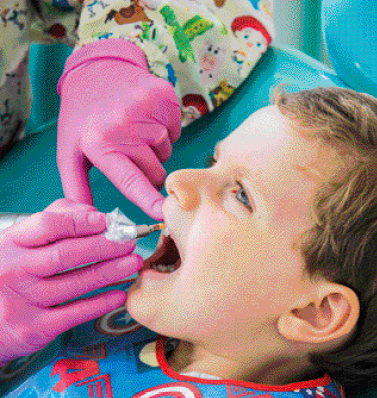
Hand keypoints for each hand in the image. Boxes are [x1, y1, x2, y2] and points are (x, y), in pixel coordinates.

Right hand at [0, 199, 142, 364]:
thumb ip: (56, 220)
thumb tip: (93, 214)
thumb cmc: (7, 274)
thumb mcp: (20, 243)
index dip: (83, 221)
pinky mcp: (32, 329)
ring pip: (75, 283)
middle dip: (105, 246)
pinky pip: (75, 313)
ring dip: (110, 271)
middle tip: (129, 242)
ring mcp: (21, 301)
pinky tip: (119, 294)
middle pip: (66, 254)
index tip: (107, 221)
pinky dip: (101, 303)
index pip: (48, 225)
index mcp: (10, 244)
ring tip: (133, 263)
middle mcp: (13, 271)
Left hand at [57, 39, 180, 220]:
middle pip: (155, 171)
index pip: (130, 179)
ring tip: (135, 131)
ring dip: (154, 149)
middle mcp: (125, 126)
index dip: (147, 199)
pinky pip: (176, 131)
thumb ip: (77, 188)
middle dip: (148, 171)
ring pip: (166, 152)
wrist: (96, 69)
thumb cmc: (83, 117)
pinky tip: (147, 118)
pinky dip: (165, 130)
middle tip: (131, 155)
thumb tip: (90, 220)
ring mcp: (147, 109)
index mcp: (100, 143)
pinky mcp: (164, 96)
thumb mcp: (70, 152)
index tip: (162, 213)